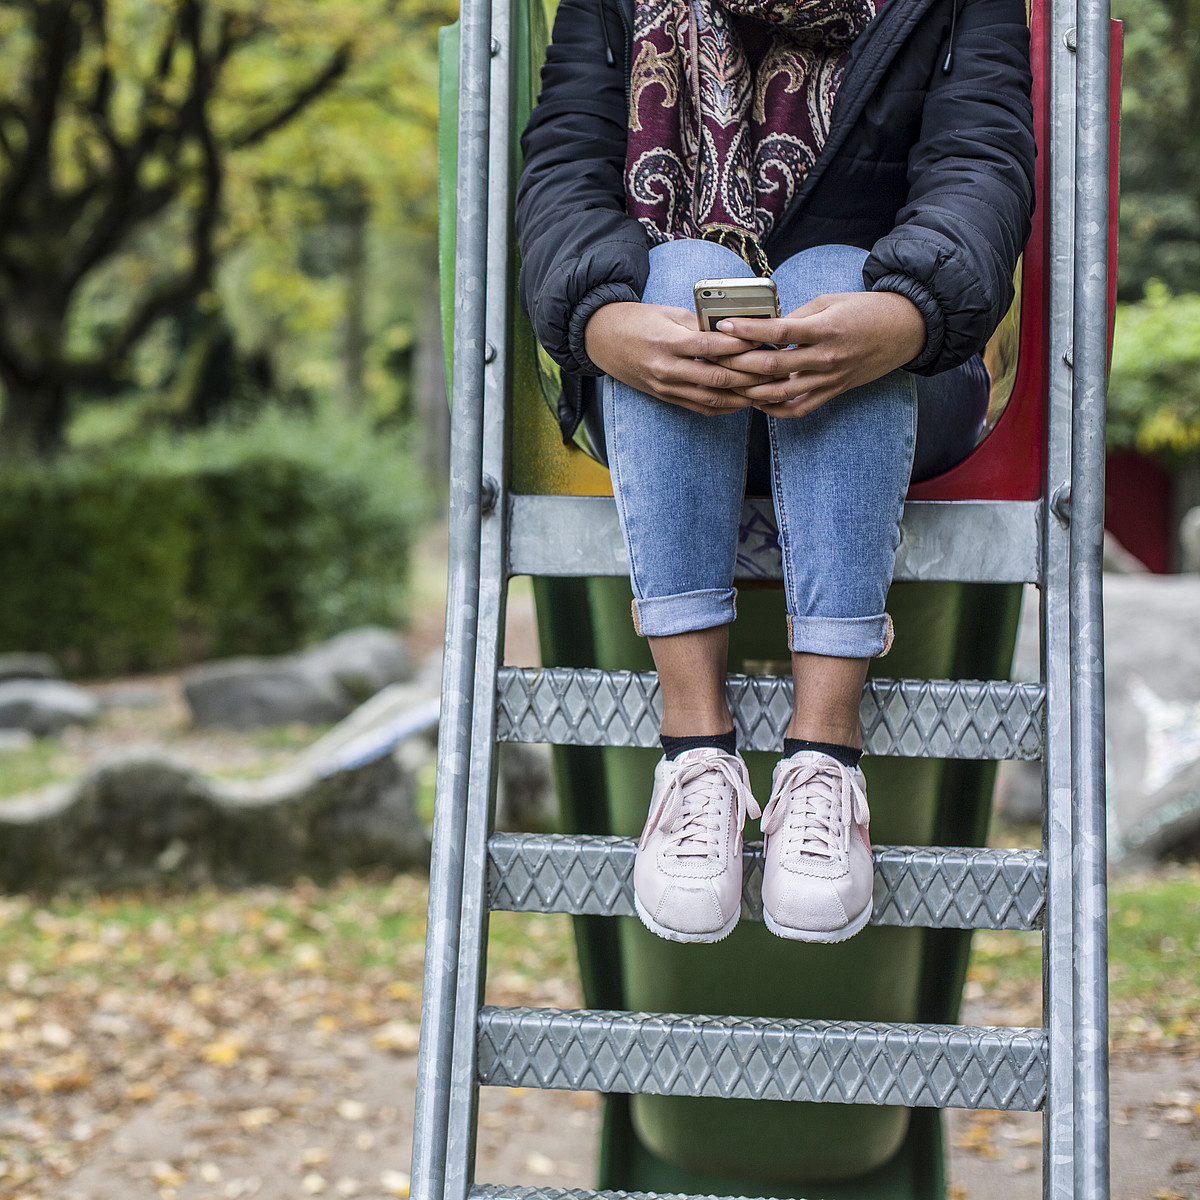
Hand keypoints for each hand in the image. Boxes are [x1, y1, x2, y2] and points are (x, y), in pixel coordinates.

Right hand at [584, 302, 775, 415]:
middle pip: (718, 377)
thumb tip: (733, 329)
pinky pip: (701, 407)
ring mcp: (667, 387)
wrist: (602, 340)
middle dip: (751, 376)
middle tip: (777, 369)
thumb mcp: (667, 313)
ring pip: (713, 398)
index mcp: (668, 342)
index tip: (766, 340)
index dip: (741, 344)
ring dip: (743, 396)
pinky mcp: (666, 397)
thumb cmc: (637, 321)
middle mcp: (668, 369)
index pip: (712, 346)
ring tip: (767, 390)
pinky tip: (744, 401)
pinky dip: (726, 406)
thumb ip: (699, 324)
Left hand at [710, 291, 926, 417]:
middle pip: (773, 368)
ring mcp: (829, 379)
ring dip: (750, 390)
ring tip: (727, 382)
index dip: (748, 331)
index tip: (724, 326)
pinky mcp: (833, 392)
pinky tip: (756, 400)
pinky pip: (798, 409)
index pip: (778, 333)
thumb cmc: (865, 310)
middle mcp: (826, 358)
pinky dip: (774, 409)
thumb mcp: (830, 302)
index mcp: (825, 329)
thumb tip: (764, 327)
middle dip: (739, 364)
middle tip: (715, 358)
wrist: (904, 330)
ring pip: (780, 393)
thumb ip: (797, 316)